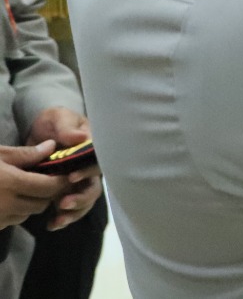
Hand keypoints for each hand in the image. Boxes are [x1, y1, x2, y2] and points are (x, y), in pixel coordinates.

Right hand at [0, 144, 69, 228]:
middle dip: (47, 193)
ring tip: (25, 188)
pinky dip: (16, 212)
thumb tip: (52, 146)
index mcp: (10, 183)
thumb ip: (26, 154)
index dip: (60, 181)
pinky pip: (11, 221)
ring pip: (27, 214)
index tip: (64, 173)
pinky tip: (8, 199)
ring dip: (31, 203)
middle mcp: (6, 204)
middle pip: (41, 204)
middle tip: (44, 180)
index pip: (48, 187)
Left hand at [27, 108, 101, 229]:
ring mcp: (82, 181)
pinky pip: (73, 208)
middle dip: (81, 198)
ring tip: (57, 220)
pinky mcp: (70, 191)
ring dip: (74, 212)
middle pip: (95, 186)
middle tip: (63, 203)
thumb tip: (80, 138)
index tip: (71, 178)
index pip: (99, 162)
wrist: (42, 133)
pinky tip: (52, 225)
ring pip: (86, 200)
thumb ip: (67, 128)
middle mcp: (91, 167)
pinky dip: (64, 218)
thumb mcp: (59, 118)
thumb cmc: (56, 121)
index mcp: (94, 148)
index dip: (89, 172)